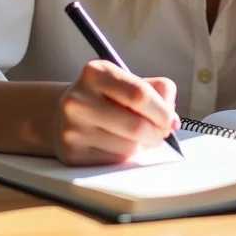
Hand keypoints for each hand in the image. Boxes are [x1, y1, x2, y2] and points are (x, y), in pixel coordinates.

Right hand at [50, 60, 180, 165]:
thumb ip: (159, 90)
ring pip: (127, 148)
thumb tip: (172, 119)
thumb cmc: (107, 96)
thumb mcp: (129, 80)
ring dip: (141, 146)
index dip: (162, 111)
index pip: (139, 94)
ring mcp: (72, 128)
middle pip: (136, 125)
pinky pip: (113, 162)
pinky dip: (125, 157)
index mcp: (96, 72)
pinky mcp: (71, 154)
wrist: (63, 113)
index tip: (171, 120)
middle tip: (161, 133)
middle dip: (157, 133)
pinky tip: (119, 144)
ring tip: (137, 137)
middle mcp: (79, 99)